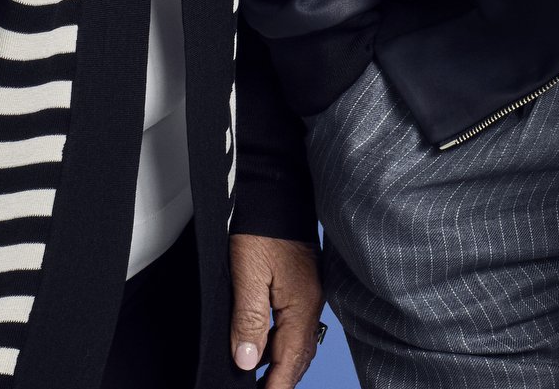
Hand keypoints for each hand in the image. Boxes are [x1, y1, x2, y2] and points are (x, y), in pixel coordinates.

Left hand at [227, 232, 323, 386]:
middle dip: (282, 380)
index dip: (277, 387)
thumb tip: (247, 362)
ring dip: (281, 362)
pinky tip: (263, 345)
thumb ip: (249, 320)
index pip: (291, 360)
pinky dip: (280, 342)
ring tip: (259, 379)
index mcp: (301, 305)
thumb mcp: (247, 275)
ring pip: (297, 340)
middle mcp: (311, 302)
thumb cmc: (261, 227)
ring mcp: (310, 291)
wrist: (277, 188)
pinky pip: (295, 324)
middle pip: (299, 355)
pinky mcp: (303, 282)